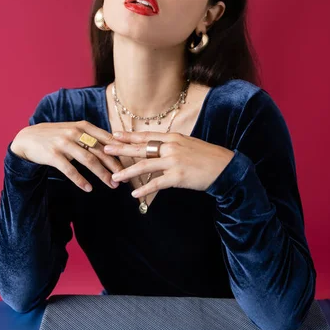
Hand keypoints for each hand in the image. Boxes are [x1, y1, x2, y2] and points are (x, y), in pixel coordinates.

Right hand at [10, 121, 125, 191]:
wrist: (28, 138)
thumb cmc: (56, 136)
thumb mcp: (74, 131)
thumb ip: (92, 136)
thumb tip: (116, 146)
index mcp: (83, 126)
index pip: (107, 139)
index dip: (120, 152)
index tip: (131, 163)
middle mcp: (75, 132)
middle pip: (101, 151)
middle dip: (115, 166)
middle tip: (125, 178)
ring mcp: (64, 143)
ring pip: (88, 160)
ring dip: (102, 174)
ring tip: (112, 185)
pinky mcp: (53, 155)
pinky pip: (70, 170)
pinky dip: (80, 180)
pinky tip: (88, 188)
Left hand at [104, 131, 234, 198]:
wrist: (224, 167)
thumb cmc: (206, 157)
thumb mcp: (188, 144)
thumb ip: (171, 145)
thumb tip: (157, 147)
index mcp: (173, 137)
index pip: (146, 136)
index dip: (129, 136)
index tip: (114, 135)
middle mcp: (171, 147)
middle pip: (141, 148)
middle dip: (121, 149)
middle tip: (105, 149)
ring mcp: (174, 161)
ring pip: (145, 166)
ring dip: (128, 172)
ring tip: (115, 177)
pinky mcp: (178, 176)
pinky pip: (157, 184)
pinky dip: (145, 189)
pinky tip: (135, 194)